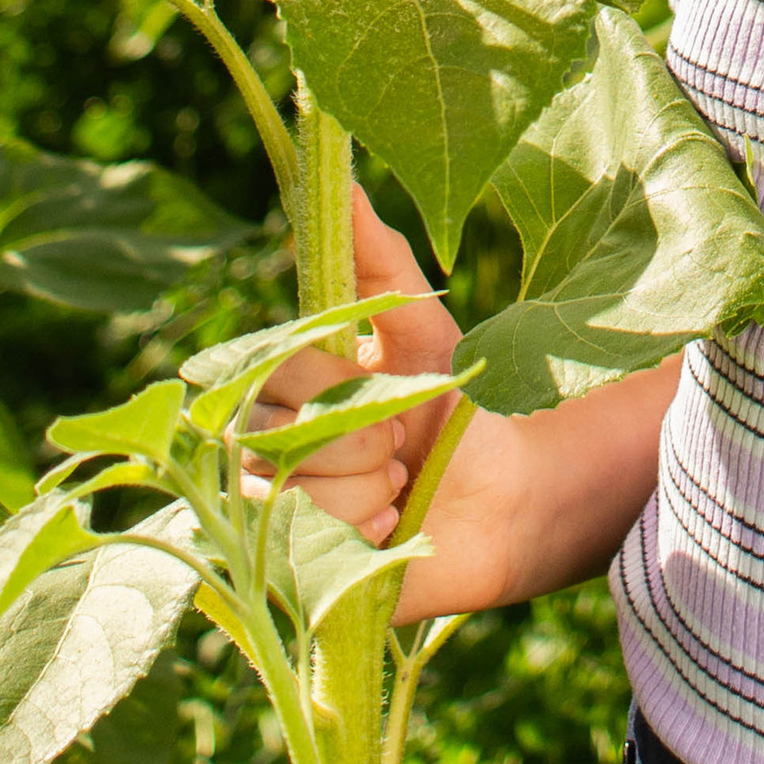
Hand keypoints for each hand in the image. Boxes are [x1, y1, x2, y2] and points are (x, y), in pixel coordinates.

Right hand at [241, 186, 462, 546]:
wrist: (503, 503)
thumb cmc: (456, 411)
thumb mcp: (423, 330)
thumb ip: (380, 262)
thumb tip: (346, 186)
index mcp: (282, 390)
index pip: (274, 375)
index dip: (336, 388)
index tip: (391, 399)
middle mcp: (261, 454)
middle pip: (280, 438)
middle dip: (362, 440)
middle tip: (399, 449)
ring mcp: (272, 519)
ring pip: (298, 494)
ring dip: (370, 493)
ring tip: (398, 491)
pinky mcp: (292, 578)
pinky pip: (312, 550)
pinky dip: (369, 540)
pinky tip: (390, 536)